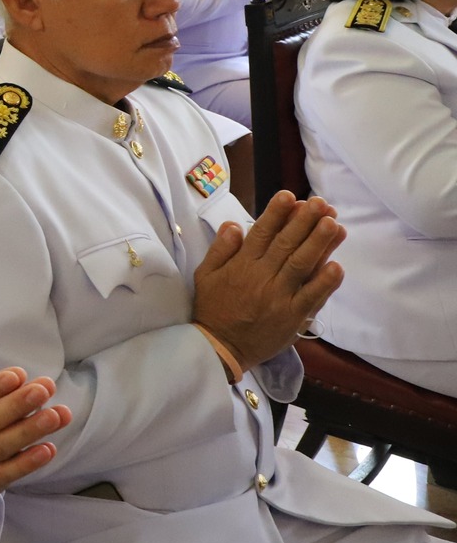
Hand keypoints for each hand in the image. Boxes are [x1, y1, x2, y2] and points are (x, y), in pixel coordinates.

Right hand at [191, 191, 345, 371]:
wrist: (221, 347)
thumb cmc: (213, 309)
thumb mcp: (205, 276)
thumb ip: (220, 249)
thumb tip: (234, 224)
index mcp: (241, 265)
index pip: (261, 233)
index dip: (277, 213)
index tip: (290, 196)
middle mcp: (262, 277)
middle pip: (286, 244)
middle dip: (304, 221)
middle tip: (320, 203)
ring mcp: (280, 297)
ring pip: (302, 265)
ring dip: (319, 243)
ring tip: (334, 223)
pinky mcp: (294, 317)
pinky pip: (313, 297)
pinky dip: (325, 282)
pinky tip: (337, 265)